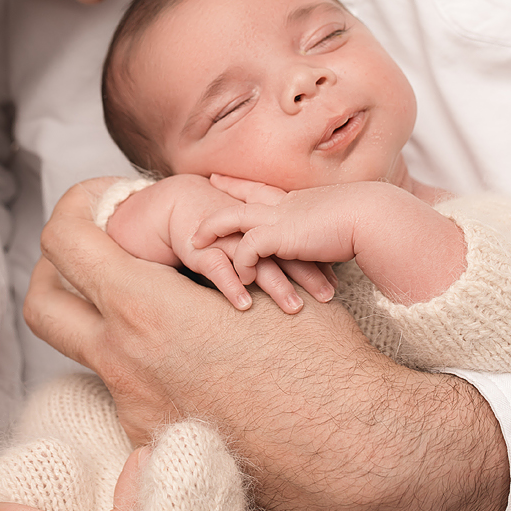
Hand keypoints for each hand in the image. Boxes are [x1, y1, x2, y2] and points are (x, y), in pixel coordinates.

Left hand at [24, 184, 508, 510]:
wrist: (363, 456)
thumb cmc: (327, 359)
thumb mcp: (263, 281)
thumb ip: (200, 255)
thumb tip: (176, 235)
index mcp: (145, 311)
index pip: (64, 242)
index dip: (76, 206)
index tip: (104, 200)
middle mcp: (126, 365)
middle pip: (44, 304)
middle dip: (58, 268)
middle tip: (101, 251)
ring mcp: (137, 416)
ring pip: (90, 354)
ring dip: (111, 321)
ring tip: (171, 305)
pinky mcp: (161, 454)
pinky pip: (133, 398)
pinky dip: (153, 369)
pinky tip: (205, 361)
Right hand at [108, 174, 326, 313]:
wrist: (172, 203)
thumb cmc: (215, 227)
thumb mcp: (246, 237)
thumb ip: (271, 254)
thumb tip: (302, 277)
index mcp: (260, 227)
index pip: (294, 244)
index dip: (316, 262)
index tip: (337, 283)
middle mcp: (246, 232)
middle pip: (283, 253)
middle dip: (307, 274)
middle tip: (328, 296)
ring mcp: (225, 240)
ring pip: (255, 263)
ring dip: (276, 284)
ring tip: (294, 307)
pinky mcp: (200, 249)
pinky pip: (218, 269)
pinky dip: (232, 285)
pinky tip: (243, 304)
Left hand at [203, 176, 464, 305]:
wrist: (375, 219)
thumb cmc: (370, 223)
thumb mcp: (346, 223)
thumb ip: (332, 230)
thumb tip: (337, 239)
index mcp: (302, 201)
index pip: (266, 188)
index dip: (244, 184)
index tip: (223, 177)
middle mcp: (288, 205)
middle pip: (245, 194)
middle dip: (223, 193)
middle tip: (205, 187)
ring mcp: (282, 217)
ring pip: (233, 217)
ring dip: (213, 230)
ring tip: (196, 244)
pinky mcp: (281, 235)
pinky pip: (247, 247)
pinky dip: (240, 261)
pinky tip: (239, 276)